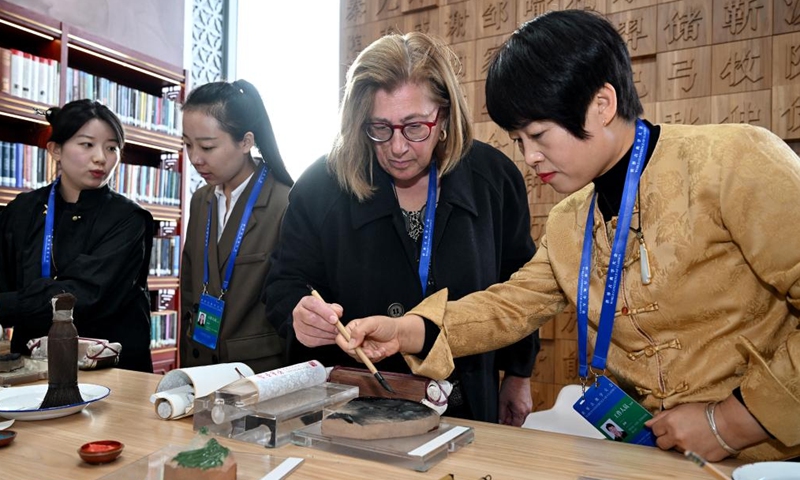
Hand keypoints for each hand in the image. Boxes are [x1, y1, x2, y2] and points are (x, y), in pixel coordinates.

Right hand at [291, 295, 342, 347]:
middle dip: (326, 325)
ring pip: (312, 331)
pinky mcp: (300, 337)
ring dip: (326, 334)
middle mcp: (298, 313)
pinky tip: (332, 338)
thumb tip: (338, 312)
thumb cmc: (322, 312)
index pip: (313, 304)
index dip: (325, 312)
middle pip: (311, 319)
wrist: (313, 320)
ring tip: (336, 334)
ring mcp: (297, 326)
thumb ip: (334, 308)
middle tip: (337, 329)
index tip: (335, 319)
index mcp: (305, 302)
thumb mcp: (329, 306)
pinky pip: (312, 341)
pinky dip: (324, 340)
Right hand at [336, 314, 425, 361]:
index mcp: (353, 328)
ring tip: (378, 350)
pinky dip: (375, 358)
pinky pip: (368, 361)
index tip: (355, 346)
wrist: (399, 335)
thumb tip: (351, 343)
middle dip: (361, 352)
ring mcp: (362, 348)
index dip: (346, 345)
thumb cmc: (387, 325)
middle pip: (348, 351)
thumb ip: (359, 331)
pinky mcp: (369, 355)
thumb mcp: (372, 323)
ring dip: (370, 356)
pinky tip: (381, 351)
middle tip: (369, 350)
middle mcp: (356, 338)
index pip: (341, 339)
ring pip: (358, 358)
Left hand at [498, 375, 531, 426]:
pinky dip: (517, 410)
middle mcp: (527, 410)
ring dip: (513, 415)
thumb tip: (500, 421)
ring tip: (506, 407)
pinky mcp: (528, 402)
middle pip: (518, 421)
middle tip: (502, 415)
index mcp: (521, 412)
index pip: (515, 426)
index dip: (508, 426)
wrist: (518, 374)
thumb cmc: (511, 385)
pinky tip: (511, 404)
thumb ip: (501, 413)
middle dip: (510, 420)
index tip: (502, 424)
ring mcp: (529, 406)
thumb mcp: (502, 401)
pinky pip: (522, 410)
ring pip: (520, 416)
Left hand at [645, 396, 767, 460]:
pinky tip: (699, 443)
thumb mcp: (682, 408)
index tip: (666, 427)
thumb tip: (648, 424)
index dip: (660, 428)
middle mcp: (675, 437)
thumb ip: (663, 416)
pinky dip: (691, 450)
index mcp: (670, 423)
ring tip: (691, 437)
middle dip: (665, 439)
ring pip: (674, 450)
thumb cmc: (706, 413)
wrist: (728, 424)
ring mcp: (685, 449)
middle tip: (675, 434)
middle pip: (660, 443)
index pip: (654, 430)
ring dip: (679, 445)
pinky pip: (688, 456)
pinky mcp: (695, 458)